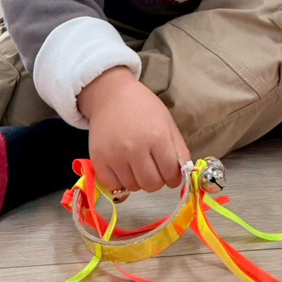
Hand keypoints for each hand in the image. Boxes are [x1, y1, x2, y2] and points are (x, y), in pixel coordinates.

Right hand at [79, 66, 190, 193]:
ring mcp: (115, 155)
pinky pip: (113, 185)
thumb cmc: (143, 107)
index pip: (170, 173)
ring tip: (137, 164)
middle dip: (157, 180)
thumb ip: (179, 149)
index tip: (170, 174)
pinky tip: (123, 168)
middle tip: (154, 169)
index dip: (173, 177)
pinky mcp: (98, 159)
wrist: (111, 95)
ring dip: (138, 180)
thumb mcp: (167, 122)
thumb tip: (182, 175)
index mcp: (157, 136)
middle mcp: (135, 148)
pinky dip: (120, 182)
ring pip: (133, 187)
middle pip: (152, 184)